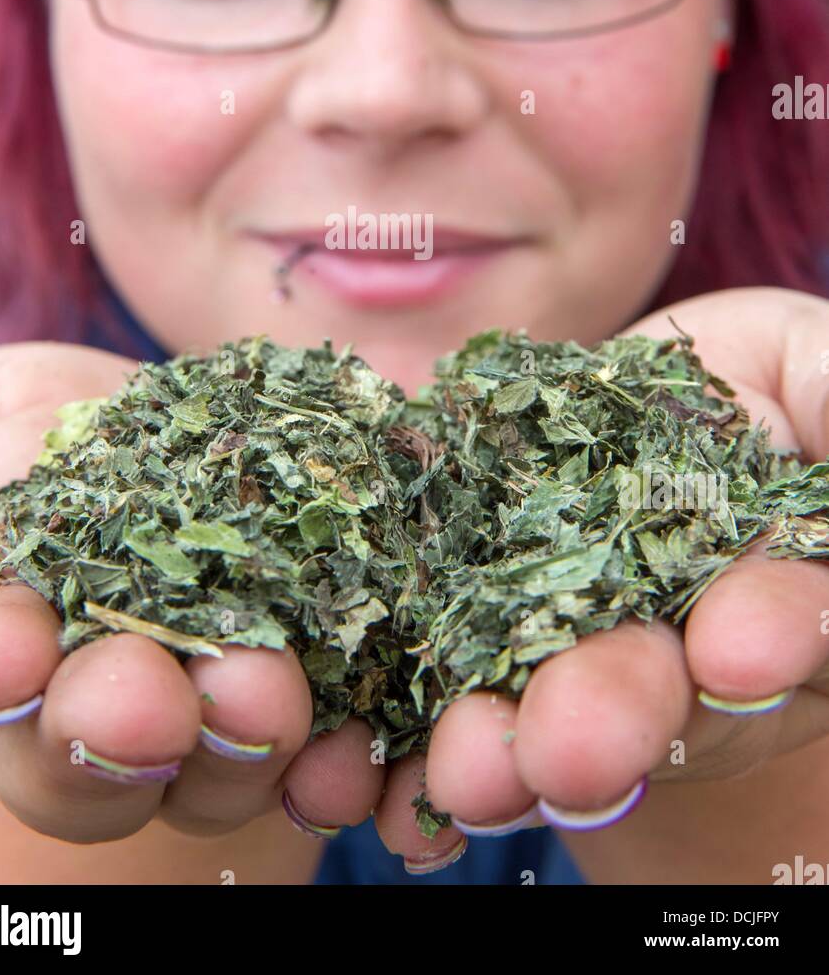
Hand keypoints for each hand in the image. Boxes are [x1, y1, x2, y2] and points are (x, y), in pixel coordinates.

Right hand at [0, 343, 382, 849]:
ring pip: (211, 773)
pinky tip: (357, 747)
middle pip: (89, 754)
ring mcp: (205, 720)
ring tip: (264, 695)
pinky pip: (320, 766)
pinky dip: (336, 772)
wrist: (196, 440)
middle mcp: (96, 701)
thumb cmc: (51, 429)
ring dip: (238, 748)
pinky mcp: (309, 709)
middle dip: (112, 735)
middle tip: (144, 702)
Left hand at [399, 286, 828, 871]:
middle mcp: (674, 644)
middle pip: (654, 689)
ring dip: (501, 754)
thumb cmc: (746, 383)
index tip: (739, 654)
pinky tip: (367, 786)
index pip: (784, 618)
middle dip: (614, 716)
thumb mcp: (805, 366)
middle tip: (572, 751)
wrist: (622, 415)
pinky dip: (398, 752)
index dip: (771, 633)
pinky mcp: (466, 640)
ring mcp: (568, 654)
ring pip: (536, 712)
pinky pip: (429, 703)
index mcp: (772, 588)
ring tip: (465, 774)